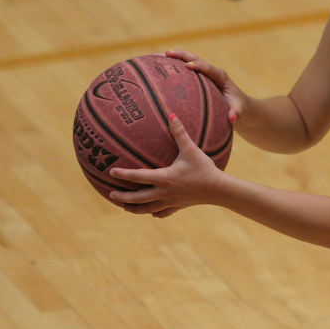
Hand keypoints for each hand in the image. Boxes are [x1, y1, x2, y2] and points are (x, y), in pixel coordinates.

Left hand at [108, 113, 223, 217]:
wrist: (219, 190)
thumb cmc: (204, 168)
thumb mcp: (191, 149)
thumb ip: (180, 133)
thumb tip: (172, 115)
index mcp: (164, 178)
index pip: (138, 177)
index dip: (123, 174)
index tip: (111, 172)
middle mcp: (164, 192)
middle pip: (138, 198)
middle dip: (123, 197)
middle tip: (111, 194)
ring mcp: (170, 202)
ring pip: (147, 209)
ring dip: (134, 208)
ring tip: (124, 207)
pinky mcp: (178, 207)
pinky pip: (162, 213)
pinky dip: (154, 213)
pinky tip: (151, 213)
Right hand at [165, 50, 245, 124]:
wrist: (237, 103)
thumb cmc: (238, 107)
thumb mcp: (239, 110)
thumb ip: (236, 113)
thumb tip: (232, 119)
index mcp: (220, 76)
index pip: (208, 69)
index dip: (198, 66)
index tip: (187, 65)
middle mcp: (211, 71)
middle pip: (195, 59)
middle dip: (182, 55)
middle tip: (167, 53)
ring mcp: (203, 73)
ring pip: (187, 61)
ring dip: (174, 57)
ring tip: (157, 56)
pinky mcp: (198, 76)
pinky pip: (184, 70)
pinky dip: (172, 66)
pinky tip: (157, 67)